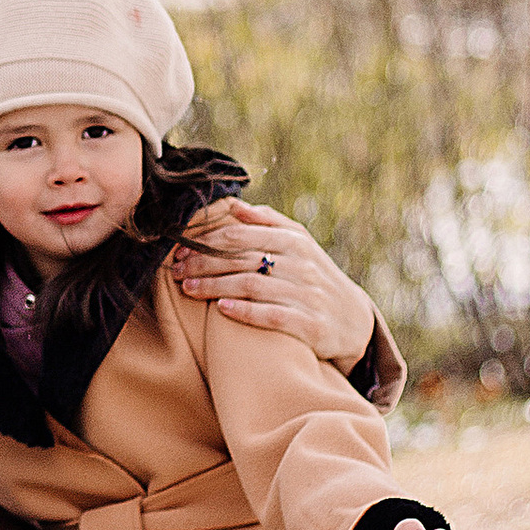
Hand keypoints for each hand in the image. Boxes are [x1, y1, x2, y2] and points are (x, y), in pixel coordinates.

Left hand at [174, 201, 375, 370]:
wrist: (353, 319)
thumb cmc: (314, 276)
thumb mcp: (299, 244)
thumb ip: (267, 222)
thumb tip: (233, 204)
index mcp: (295, 241)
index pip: (241, 236)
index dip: (206, 241)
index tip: (180, 248)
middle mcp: (302, 265)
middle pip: (242, 260)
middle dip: (203, 263)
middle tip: (175, 270)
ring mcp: (307, 295)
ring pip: (252, 286)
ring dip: (214, 287)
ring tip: (187, 289)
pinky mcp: (311, 325)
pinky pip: (273, 316)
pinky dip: (246, 312)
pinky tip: (222, 310)